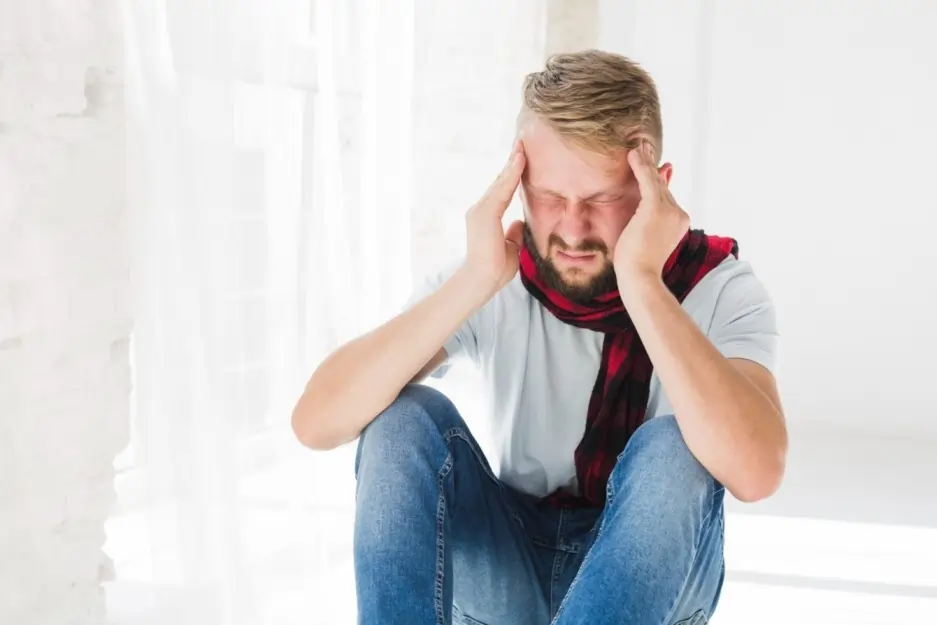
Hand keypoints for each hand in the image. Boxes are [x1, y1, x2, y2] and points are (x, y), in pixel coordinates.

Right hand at [463, 141, 526, 294]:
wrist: (482, 281)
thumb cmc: (495, 270)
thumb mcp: (510, 247)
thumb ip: (513, 232)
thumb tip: (520, 222)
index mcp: (485, 218)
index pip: (501, 192)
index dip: (511, 176)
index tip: (521, 160)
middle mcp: (479, 210)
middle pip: (499, 183)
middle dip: (511, 164)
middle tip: (522, 144)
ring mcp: (480, 211)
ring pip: (500, 183)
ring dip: (512, 164)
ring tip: (522, 147)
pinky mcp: (484, 214)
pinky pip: (501, 190)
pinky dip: (511, 175)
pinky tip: (520, 161)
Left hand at [614, 140, 689, 283]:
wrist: (640, 277)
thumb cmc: (638, 262)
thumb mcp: (645, 236)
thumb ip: (649, 215)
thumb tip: (648, 208)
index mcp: (679, 221)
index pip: (665, 196)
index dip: (658, 178)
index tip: (654, 163)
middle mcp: (679, 214)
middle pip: (662, 186)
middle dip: (653, 166)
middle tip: (645, 146)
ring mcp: (670, 211)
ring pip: (655, 181)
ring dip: (646, 161)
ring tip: (638, 145)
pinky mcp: (656, 209)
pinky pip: (648, 181)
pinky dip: (641, 166)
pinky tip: (633, 154)